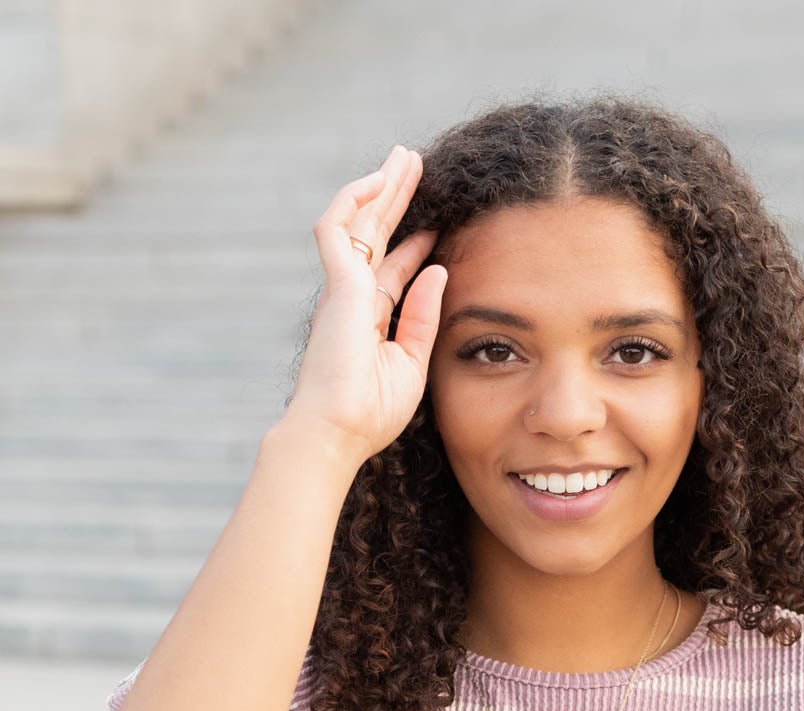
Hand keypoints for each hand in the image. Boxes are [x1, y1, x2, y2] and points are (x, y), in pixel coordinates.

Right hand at [285, 145, 446, 467]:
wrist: (339, 431)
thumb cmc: (371, 412)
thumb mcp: (411, 361)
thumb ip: (423, 316)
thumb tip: (440, 270)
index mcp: (368, 320)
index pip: (390, 271)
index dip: (413, 246)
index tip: (436, 226)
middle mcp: (350, 299)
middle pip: (375, 236)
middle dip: (396, 201)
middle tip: (415, 165)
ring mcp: (340, 289)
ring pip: (358, 222)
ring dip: (380, 188)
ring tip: (404, 157)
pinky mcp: (335, 283)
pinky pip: (337, 226)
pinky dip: (355, 198)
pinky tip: (381, 178)